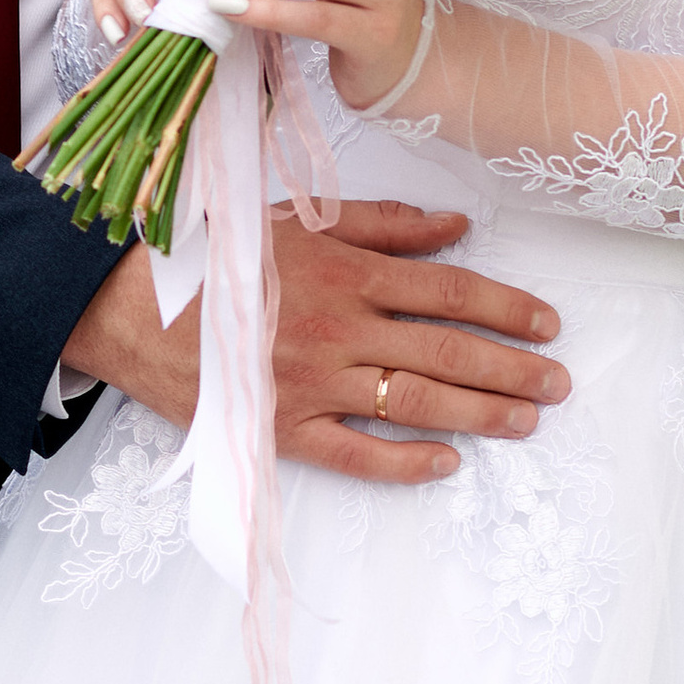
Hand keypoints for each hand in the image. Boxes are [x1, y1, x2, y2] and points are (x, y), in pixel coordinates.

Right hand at [59, 202, 566, 487]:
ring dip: (480, 414)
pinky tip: (448, 463)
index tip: (547, 322)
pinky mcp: (282, 428)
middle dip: (512, 368)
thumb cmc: (213, 257)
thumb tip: (456, 227)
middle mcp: (337, 328)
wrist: (124, 307)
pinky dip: (405, 462)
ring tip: (527, 420)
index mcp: (342, 270)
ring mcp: (312, 383)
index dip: (505, 307)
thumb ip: (380, 223)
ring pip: (414, 403)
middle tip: (559, 382)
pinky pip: (356, 453)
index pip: (446, 290)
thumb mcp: (296, 219)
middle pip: (446, 351)